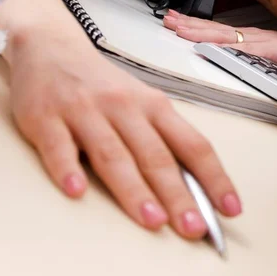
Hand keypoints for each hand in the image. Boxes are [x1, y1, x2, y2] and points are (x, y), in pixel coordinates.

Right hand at [0, 0, 240, 239]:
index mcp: (153, 105)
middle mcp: (124, 107)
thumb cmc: (104, 84)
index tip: (230, 206)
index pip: (193, 144)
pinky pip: (58, 147)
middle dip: (177, 194)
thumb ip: (162, 139)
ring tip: (152, 218)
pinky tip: (77, 191)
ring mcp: (85, 111)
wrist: (53, 48)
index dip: (214, 177)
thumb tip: (192, 185)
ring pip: (113, 154)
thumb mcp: (141, 102)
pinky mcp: (47, 118)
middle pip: (155, 155)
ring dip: (134, 189)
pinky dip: (67, 169)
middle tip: (192, 226)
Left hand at [164, 10, 276, 76]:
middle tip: (167, 19)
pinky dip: (227, 47)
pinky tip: (212, 47)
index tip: (176, 21)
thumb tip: (234, 58)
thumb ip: (254, 57)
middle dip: (189, 24)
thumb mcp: (273, 57)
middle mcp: (254, 36)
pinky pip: (245, 49)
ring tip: (179, 28)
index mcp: (252, 38)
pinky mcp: (273, 50)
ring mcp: (262, 42)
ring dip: (201, 32)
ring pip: (225, 35)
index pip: (218, 30)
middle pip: (216, 29)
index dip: (196, 26)